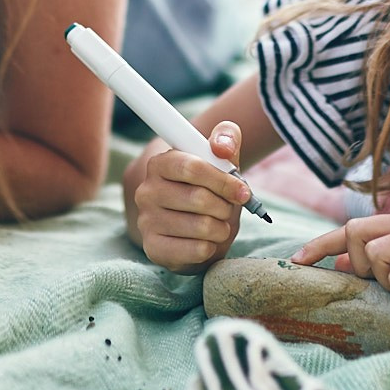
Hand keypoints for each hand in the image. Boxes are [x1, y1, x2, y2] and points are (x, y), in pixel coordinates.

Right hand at [125, 123, 251, 272]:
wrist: (199, 227)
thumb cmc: (212, 189)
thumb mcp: (223, 160)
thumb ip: (227, 139)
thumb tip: (222, 147)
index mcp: (160, 163)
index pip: (192, 167)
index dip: (222, 180)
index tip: (243, 191)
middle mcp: (147, 191)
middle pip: (199, 198)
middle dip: (225, 206)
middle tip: (227, 209)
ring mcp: (147, 221)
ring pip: (201, 226)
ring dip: (221, 228)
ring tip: (218, 225)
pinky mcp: (154, 249)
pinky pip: (196, 250)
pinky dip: (211, 248)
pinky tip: (207, 242)